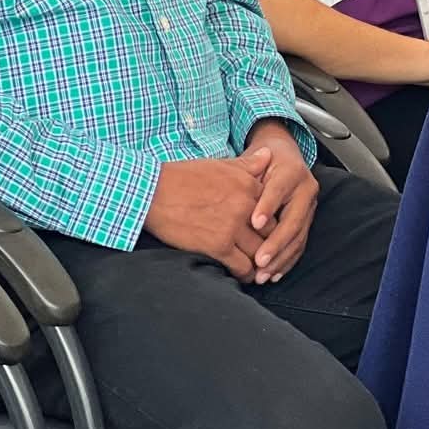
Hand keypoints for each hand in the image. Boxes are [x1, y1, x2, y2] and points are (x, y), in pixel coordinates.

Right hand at [143, 156, 268, 280]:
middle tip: (269, 252)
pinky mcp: (217, 246)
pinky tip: (244, 275)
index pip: (274, 208)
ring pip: (260, 252)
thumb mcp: (221, 164)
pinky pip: (241, 266)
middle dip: (271, 243)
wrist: (154, 192)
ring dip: (261, 262)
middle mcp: (245, 205)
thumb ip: (248, 163)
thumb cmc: (184, 177)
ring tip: (259, 268)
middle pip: (271, 231)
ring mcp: (232, 227)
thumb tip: (269, 154)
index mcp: (248, 184)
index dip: (274, 221)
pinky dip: (245, 273)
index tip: (271, 230)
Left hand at [244, 120, 318, 284]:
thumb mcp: (253, 160)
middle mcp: (306, 189)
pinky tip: (274, 274)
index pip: (279, 191)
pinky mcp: (307, 221)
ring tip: (263, 274)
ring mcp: (309, 207)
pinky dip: (287, 261)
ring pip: (298, 237)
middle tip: (259, 260)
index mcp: (292, 172)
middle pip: (293, 220)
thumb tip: (242, 184)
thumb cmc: (261, 161)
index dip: (267, 207)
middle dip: (276, 243)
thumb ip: (247, 172)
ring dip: (281, 259)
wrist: (282, 156)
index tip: (254, 224)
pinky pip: (300, 244)